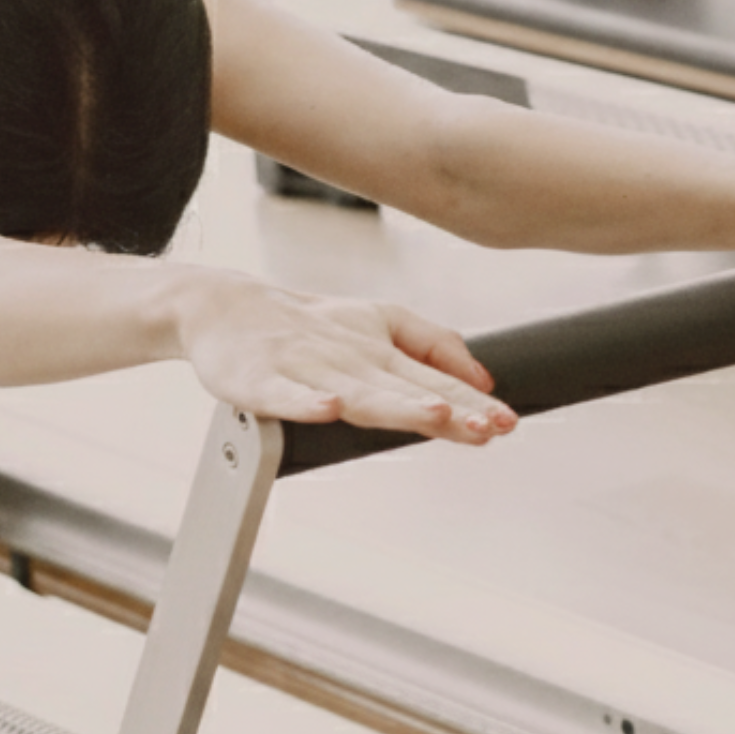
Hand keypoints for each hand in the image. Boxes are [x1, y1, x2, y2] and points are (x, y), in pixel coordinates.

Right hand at [176, 272, 516, 443]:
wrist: (227, 307)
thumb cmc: (309, 323)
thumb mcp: (380, 322)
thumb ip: (433, 345)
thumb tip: (484, 379)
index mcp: (379, 350)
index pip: (433, 380)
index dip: (472, 402)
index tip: (507, 422)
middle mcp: (350, 358)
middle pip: (405, 389)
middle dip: (448, 409)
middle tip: (488, 427)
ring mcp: (306, 368)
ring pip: (356, 392)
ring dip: (394, 404)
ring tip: (432, 416)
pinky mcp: (260, 378)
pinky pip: (284, 394)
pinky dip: (304, 401)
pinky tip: (327, 409)